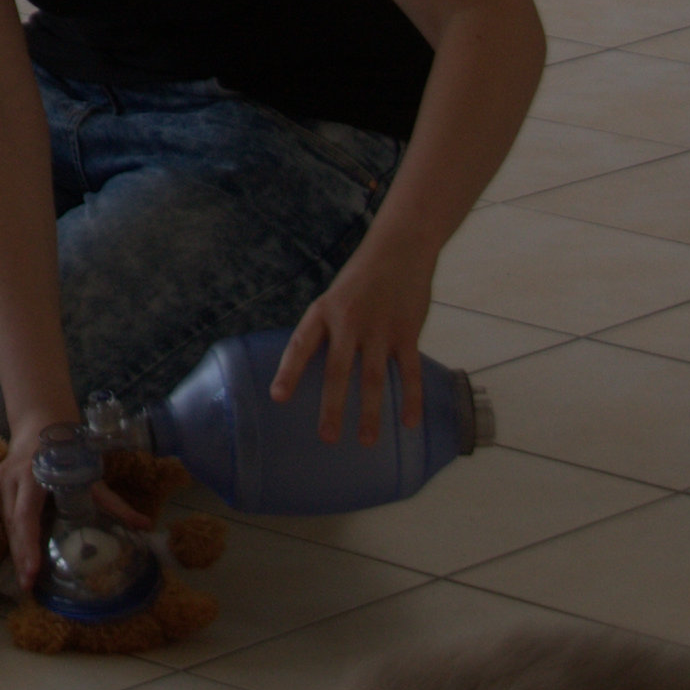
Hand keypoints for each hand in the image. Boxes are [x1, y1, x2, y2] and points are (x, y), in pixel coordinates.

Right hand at [0, 412, 147, 586]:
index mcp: (32, 473)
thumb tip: (145, 525)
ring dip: (18, 552)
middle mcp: (11, 478)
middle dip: (22, 557)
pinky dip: (17, 540)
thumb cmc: (67, 446)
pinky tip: (25, 559)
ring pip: (8, 523)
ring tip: (28, 581)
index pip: (26, 515)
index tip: (33, 571)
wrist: (40, 420)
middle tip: (28, 587)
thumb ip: (114, 503)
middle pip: (14, 525)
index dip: (28, 544)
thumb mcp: (91, 473)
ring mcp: (1, 482)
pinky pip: (7, 518)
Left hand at [268, 231, 439, 446]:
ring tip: (367, 441)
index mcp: (324, 312)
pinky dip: (411, 398)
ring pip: (373, 377)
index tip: (278, 397)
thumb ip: (326, 331)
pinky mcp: (407, 331)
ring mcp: (380, 327)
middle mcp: (349, 321)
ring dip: (371, 412)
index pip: (301, 344)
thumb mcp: (333, 298)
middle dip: (333, 406)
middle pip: (338, 370)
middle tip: (327, 438)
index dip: (289, 371)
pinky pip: (409, 371)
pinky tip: (409, 422)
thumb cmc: (361, 279)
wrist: (399, 248)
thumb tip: (311, 368)